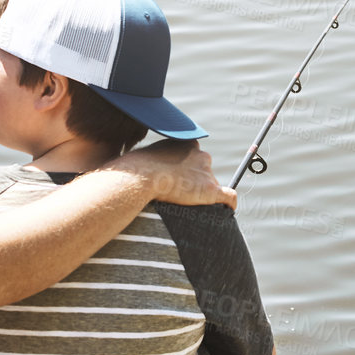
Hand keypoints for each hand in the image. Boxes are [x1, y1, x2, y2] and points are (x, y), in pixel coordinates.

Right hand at [107, 140, 236, 209]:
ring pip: (212, 184)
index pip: (194, 156)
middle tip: (181, 195)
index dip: (187, 169)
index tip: (180, 180)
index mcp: (185, 143)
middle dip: (196, 181)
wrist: (141, 177)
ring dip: (204, 194)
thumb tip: (125, 172)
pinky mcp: (210, 190)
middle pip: (204, 169)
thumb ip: (146, 162)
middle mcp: (200, 155)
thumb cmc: (134, 170)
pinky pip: (229, 197)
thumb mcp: (141, 158)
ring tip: (190, 206)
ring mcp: (206, 173)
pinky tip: (226, 211)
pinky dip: (229, 205)